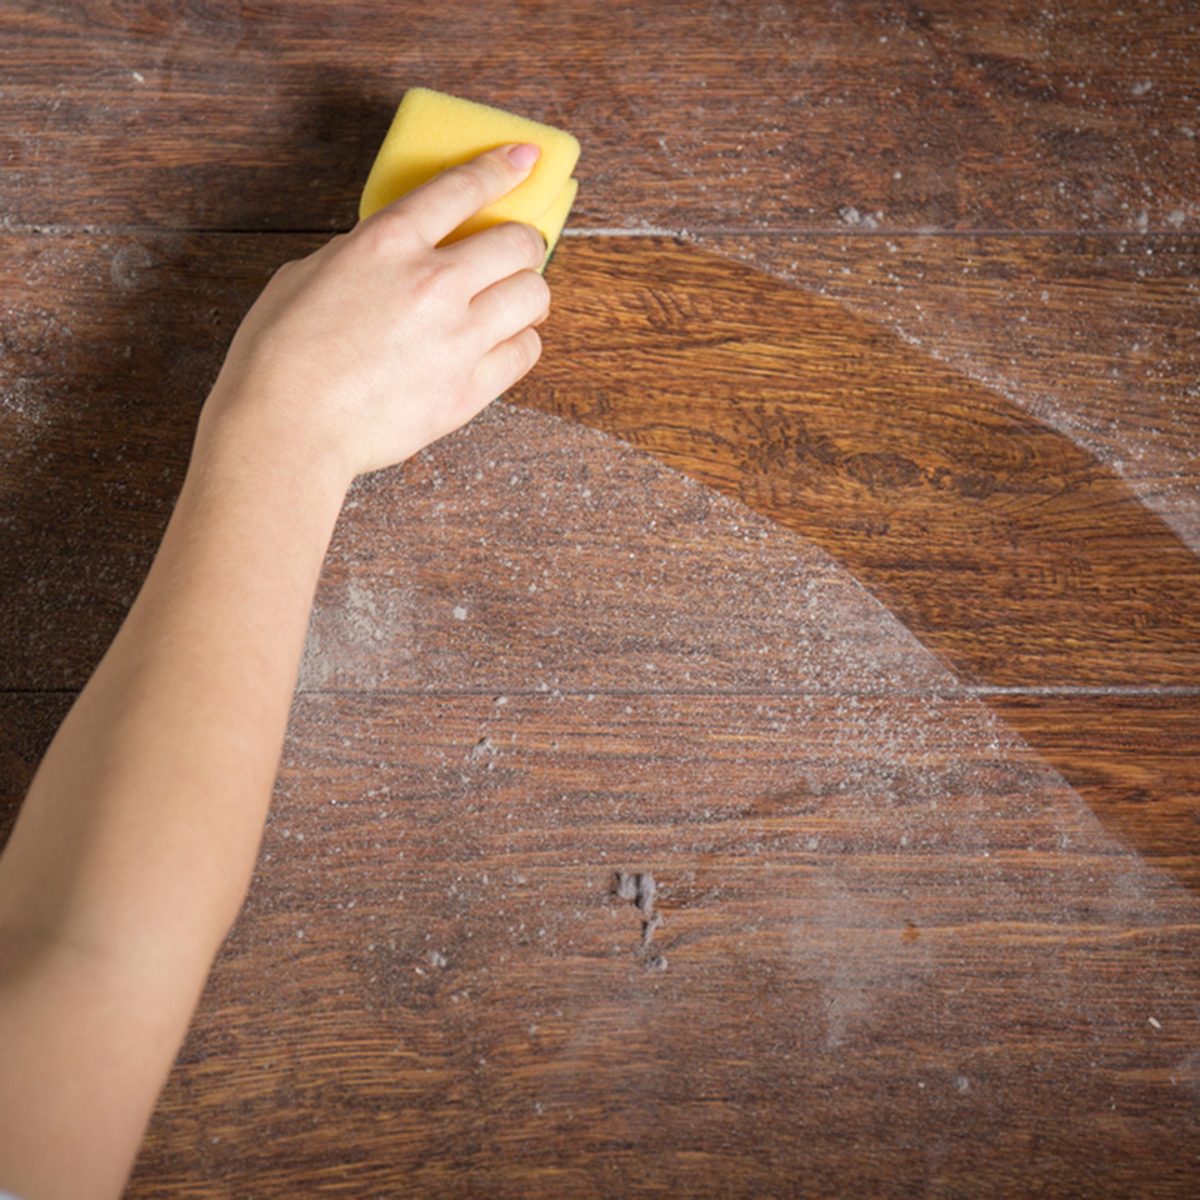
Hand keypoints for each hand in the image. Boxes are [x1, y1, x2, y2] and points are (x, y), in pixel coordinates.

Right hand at [199, 142, 550, 485]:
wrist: (287, 428)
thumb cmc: (279, 356)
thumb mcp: (307, 276)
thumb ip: (361, 257)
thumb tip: (390, 259)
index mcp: (387, 243)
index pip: (463, 188)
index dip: (502, 168)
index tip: (525, 160)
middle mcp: (433, 282)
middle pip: (519, 242)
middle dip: (522, 244)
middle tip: (512, 256)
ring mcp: (457, 338)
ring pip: (535, 296)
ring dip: (527, 294)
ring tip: (511, 303)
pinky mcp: (468, 389)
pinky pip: (526, 352)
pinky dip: (521, 342)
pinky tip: (502, 344)